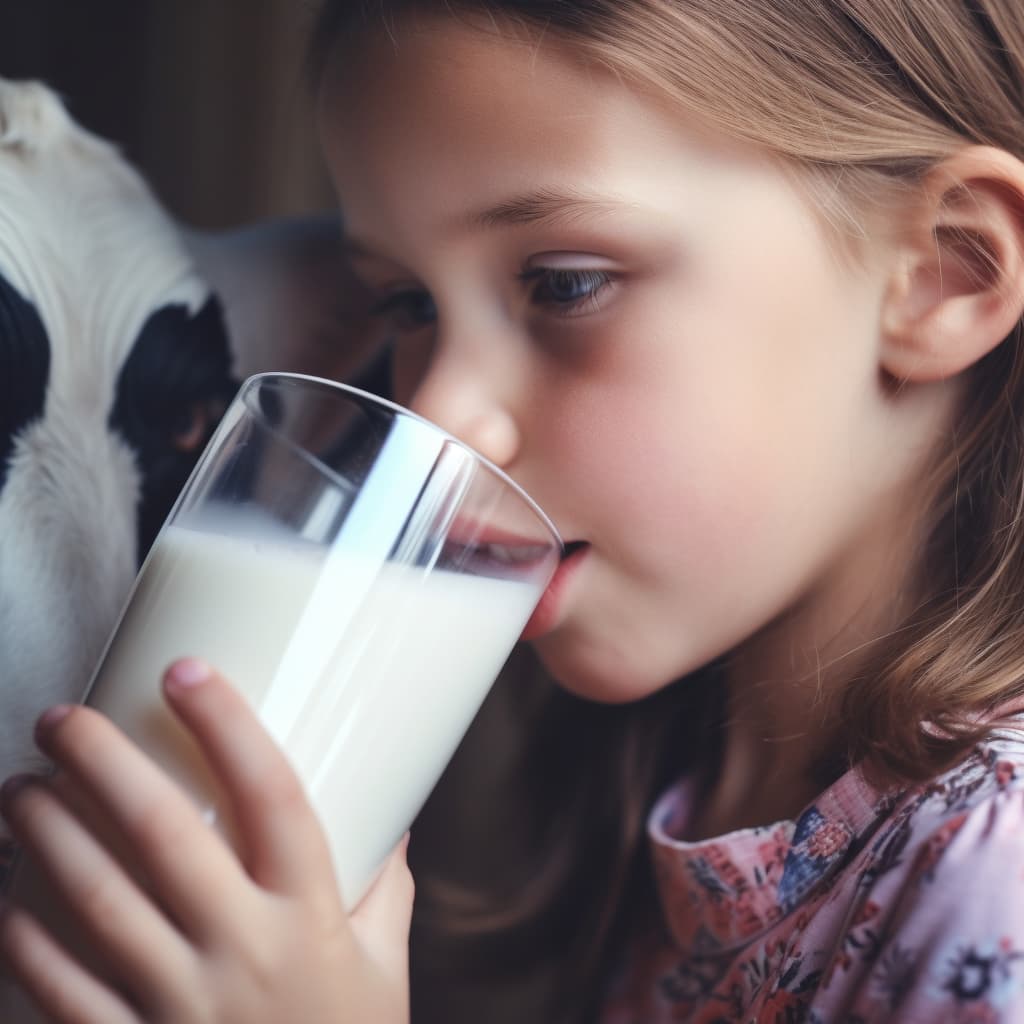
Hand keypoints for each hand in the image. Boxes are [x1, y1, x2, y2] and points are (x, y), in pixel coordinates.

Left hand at [0, 659, 412, 1023]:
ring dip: (48, 835)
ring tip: (20, 786)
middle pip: (163, 836)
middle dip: (103, 763)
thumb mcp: (386, 968)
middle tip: (63, 716)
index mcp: (311, 917)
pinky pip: (59, 989)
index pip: (274, 797)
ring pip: (95, 903)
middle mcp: (244, 953)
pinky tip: (4, 893)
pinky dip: (22, 937)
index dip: (229, 726)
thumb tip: (393, 819)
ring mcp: (180, 1008)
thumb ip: (388, 889)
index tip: (187, 670)